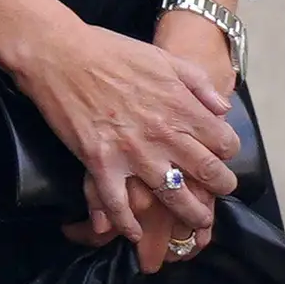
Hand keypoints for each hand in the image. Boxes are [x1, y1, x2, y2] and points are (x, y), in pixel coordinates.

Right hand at [2, 11, 236, 269]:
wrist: (57, 53)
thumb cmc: (109, 51)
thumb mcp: (163, 58)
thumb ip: (199, 84)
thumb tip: (222, 109)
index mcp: (182, 107)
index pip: (225, 144)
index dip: (227, 152)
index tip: (219, 155)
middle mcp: (164, 134)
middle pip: (209, 175)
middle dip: (220, 189)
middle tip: (217, 194)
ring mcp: (132, 152)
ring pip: (173, 196)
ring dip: (189, 215)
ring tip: (195, 223)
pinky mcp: (99, 161)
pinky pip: (118, 202)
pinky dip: (126, 223)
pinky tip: (132, 232)